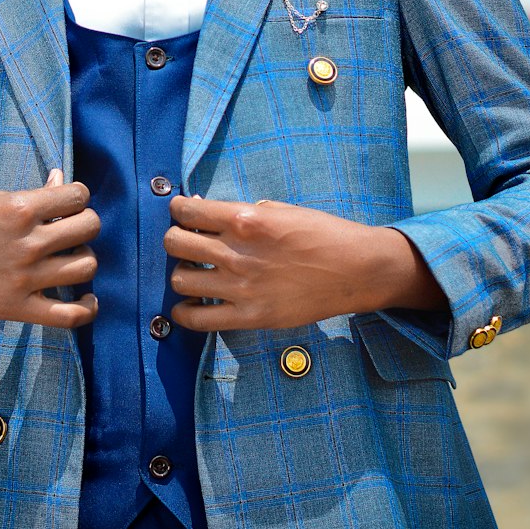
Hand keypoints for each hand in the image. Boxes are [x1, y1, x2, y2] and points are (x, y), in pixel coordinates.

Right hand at [0, 168, 99, 327]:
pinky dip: (87, 308)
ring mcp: (24, 278)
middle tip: (71, 229)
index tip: (68, 203)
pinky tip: (88, 298)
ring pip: (86, 266)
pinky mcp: (17, 308)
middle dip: (85, 223)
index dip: (78, 196)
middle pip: (89, 228)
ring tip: (72, 257)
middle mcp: (27, 242)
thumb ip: (31, 194)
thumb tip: (61, 179)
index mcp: (20, 208)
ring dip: (85, 258)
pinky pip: (69, 315)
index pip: (77, 195)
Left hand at [164, 195, 445, 331]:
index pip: (188, 211)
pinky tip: (187, 305)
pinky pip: (199, 319)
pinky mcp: (250, 317)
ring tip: (191, 272)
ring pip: (180, 280)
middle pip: (175, 244)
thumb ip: (242, 211)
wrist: (356, 270)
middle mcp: (237, 253)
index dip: (178, 210)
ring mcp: (241, 288)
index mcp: (245, 219)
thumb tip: (208, 213)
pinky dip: (185, 313)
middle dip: (174, 238)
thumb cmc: (322, 233)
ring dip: (180, 273)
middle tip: (183, 240)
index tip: (181, 213)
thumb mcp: (281, 208)